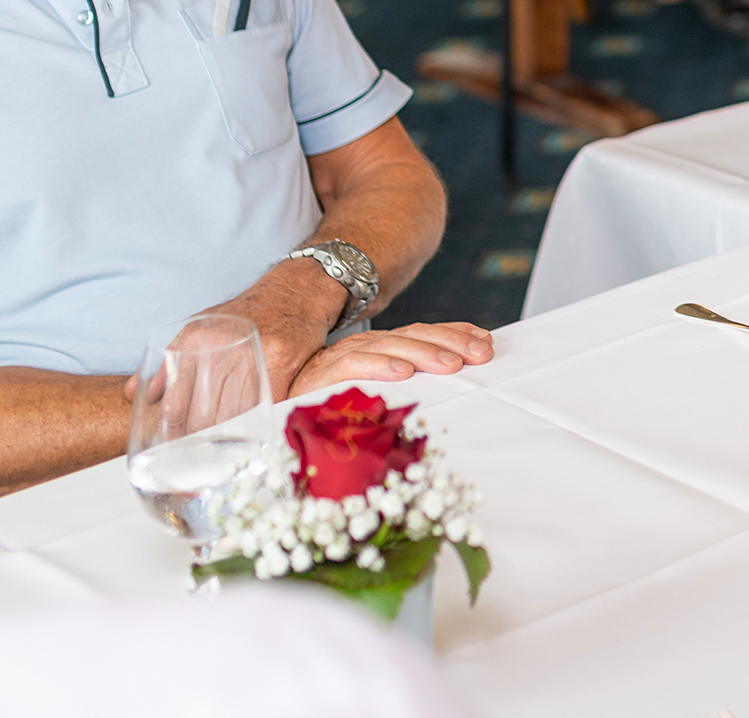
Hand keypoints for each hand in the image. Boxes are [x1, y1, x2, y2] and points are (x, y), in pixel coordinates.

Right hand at [288, 322, 494, 397]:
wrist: (263, 413)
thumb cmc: (322, 415)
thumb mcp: (369, 400)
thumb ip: (399, 391)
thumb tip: (446, 385)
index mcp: (373, 352)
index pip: (419, 335)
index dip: (452, 334)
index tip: (485, 340)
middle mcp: (358, 350)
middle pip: (412, 337)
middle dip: (451, 342)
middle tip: (482, 353)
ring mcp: (336, 360)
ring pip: (388, 347)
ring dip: (424, 353)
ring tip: (454, 364)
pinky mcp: (316, 377)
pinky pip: (352, 367)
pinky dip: (378, 366)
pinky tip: (402, 371)